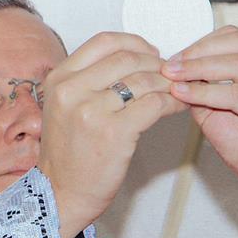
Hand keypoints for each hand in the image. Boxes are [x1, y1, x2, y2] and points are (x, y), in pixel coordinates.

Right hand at [38, 33, 185, 237]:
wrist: (61, 195)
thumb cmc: (68, 156)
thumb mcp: (64, 108)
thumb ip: (88, 81)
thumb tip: (133, 59)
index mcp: (59, 80)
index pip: (104, 41)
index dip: (134, 43)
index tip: (150, 53)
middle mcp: (72, 91)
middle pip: (127, 57)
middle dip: (156, 63)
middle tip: (170, 74)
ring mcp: (92, 111)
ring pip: (144, 80)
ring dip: (168, 83)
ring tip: (178, 91)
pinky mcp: (114, 132)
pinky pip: (153, 105)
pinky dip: (171, 102)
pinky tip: (176, 106)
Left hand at [161, 26, 237, 228]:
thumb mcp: (216, 111)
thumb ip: (201, 89)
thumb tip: (175, 74)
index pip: (232, 38)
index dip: (199, 45)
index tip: (174, 59)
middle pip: (235, 44)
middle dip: (196, 53)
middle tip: (169, 66)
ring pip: (236, 64)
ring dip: (198, 68)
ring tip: (172, 77)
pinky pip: (237, 94)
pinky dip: (207, 91)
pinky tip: (186, 94)